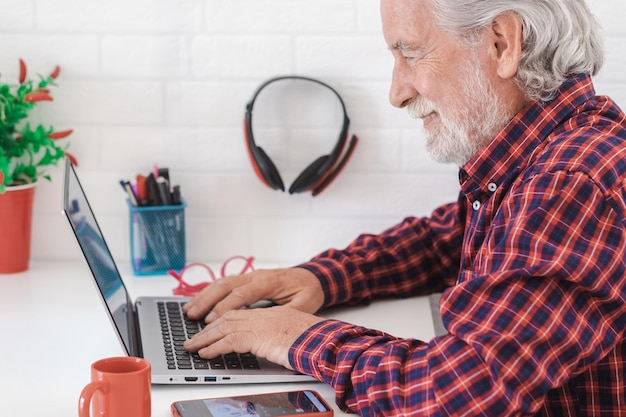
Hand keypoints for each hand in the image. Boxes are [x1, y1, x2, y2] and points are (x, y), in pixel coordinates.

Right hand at [182, 267, 324, 322]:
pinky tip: (199, 302)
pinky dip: (210, 292)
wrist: (314, 276)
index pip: (241, 294)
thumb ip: (286, 313)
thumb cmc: (308, 291)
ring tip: (188, 311)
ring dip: (204, 296)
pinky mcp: (248, 279)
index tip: (211, 321)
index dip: (224, 307)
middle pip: (225, 285)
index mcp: (268, 282)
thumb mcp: (304, 304)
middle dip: (206, 301)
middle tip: (191, 317)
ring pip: (222, 283)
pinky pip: (225, 283)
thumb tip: (269, 325)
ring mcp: (251, 276)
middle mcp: (256, 276)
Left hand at [183, 305, 323, 368]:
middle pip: (227, 318)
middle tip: (192, 338)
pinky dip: (214, 348)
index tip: (209, 328)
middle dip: (207, 329)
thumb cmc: (315, 341)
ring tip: (191, 347)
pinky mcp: (259, 336)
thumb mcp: (293, 335)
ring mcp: (261, 324)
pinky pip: (230, 341)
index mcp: (272, 313)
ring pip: (224, 327)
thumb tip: (270, 346)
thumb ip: (278, 336)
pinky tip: (205, 354)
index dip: (221, 320)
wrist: (326, 340)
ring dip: (204, 338)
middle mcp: (264, 315)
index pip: (240, 314)